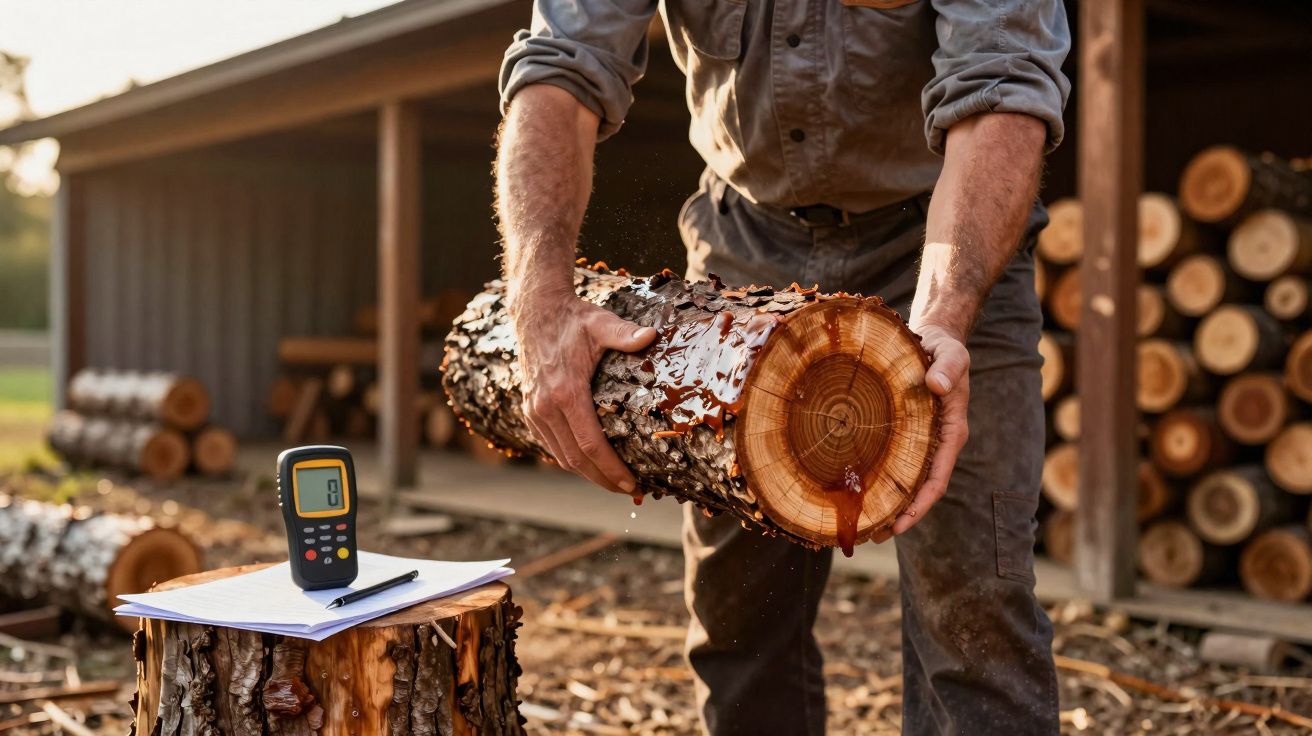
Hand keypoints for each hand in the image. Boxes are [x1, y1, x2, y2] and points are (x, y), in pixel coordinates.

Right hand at [512, 289, 657, 495]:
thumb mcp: (601, 323)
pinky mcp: (530, 411)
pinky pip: (551, 445)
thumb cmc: (573, 319)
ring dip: (587, 474)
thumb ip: (626, 334)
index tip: (631, 483)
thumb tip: (653, 336)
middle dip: (603, 480)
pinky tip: (591, 464)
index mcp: (565, 392)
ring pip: (562, 456)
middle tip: (630, 491)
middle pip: (576, 459)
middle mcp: (545, 407)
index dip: (611, 469)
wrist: (535, 312)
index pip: (590, 444)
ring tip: (614, 483)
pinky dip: (571, 459)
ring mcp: (535, 411)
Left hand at [872, 324, 969, 540]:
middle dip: (898, 516)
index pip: (937, 479)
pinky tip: (855, 489)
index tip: (899, 525)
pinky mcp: (901, 434)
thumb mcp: (951, 353)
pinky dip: (876, 479)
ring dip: (885, 505)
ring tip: (860, 526)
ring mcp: (918, 441)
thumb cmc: (942, 348)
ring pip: (902, 481)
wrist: (930, 338)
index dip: (919, 505)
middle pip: (918, 490)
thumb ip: (948, 367)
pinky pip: (890, 462)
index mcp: (951, 433)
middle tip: (870, 536)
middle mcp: (935, 444)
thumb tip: (937, 385)